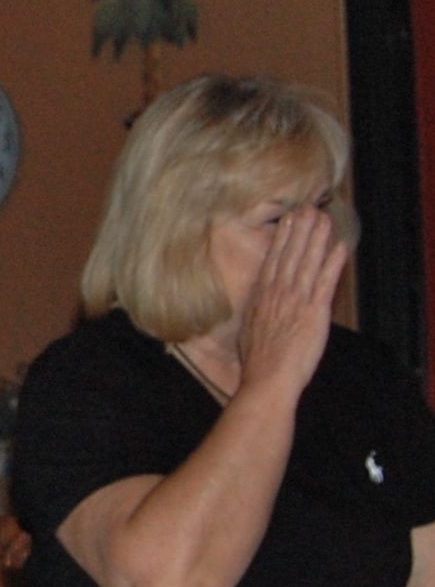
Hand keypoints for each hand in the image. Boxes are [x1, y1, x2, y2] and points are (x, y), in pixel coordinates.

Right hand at [236, 204, 347, 400]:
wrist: (267, 379)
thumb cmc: (257, 363)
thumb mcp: (247, 332)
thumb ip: (256, 312)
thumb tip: (258, 302)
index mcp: (261, 299)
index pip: (273, 261)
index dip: (283, 238)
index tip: (288, 220)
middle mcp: (277, 295)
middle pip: (290, 255)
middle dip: (300, 230)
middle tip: (308, 207)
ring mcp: (295, 302)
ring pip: (307, 263)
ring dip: (316, 238)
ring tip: (323, 218)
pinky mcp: (313, 313)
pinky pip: (325, 283)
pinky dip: (332, 264)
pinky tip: (339, 247)